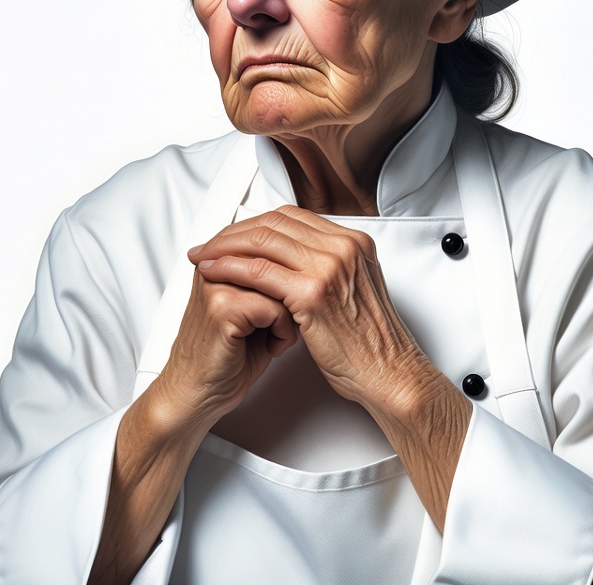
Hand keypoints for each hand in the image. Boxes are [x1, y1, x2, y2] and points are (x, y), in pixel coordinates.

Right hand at [154, 268, 297, 428]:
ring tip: (274, 337)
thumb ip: (273, 279)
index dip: (289, 280)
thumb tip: (308, 262)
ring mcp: (216, 285)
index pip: (272, 244)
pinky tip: (271, 347)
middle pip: (278, 262)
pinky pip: (276, 308)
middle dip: (290, 296)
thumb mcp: (256, 307)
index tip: (281, 310)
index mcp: (219, 259)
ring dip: (289, 316)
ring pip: (281, 284)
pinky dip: (283, 332)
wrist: (197, 394)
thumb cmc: (229, 356)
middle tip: (280, 325)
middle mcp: (214, 266)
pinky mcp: (222, 308)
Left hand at [189, 204, 472, 532]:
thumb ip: (329, 266)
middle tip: (209, 244)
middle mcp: (343, 247)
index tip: (232, 234)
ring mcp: (330, 267)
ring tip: (203, 256)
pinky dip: (231, 268)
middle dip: (235, 232)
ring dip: (226, 247)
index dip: (256, 223)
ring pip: (263, 242)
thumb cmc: (370, 342)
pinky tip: (214, 272)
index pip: (292, 217)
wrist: (389, 374)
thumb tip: (295, 258)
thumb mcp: (354, 288)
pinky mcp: (314, 293)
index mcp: (353, 242)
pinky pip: (260, 272)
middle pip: (275, 224)